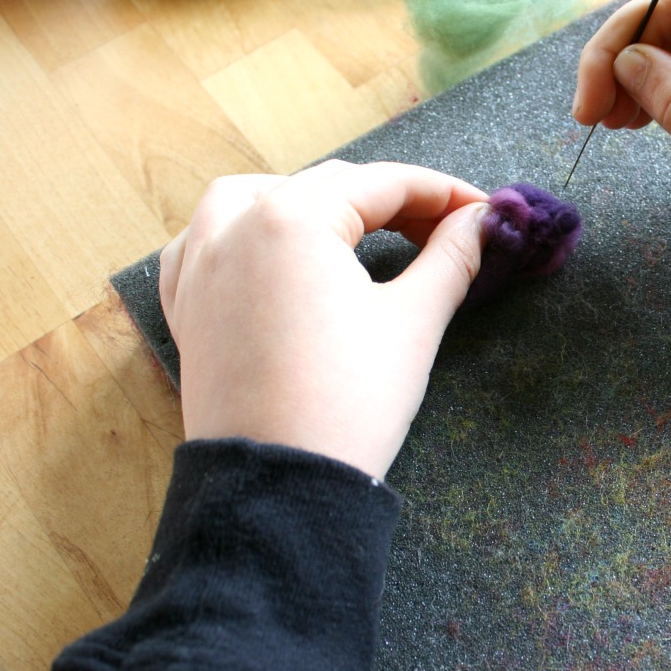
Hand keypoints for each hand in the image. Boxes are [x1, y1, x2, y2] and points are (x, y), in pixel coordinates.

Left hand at [158, 161, 487, 478]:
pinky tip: (273, 251)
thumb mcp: (413, 322)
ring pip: (254, 197)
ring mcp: (201, 267)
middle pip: (326, 186)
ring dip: (309, 199)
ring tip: (356, 227)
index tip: (483, 211)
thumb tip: (483, 223)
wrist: (280, 488)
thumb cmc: (349, 403)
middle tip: (446, 229)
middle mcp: (235, 228)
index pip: (382, 183)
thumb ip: (451, 258)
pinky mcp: (187, 308)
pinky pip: (205, 242)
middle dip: (390, 200)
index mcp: (291, 220)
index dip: (443, 192)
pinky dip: (243, 231)